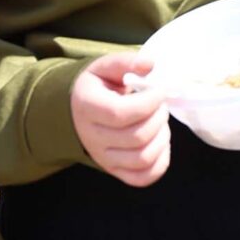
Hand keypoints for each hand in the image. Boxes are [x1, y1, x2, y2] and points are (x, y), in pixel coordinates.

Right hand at [71, 51, 170, 186]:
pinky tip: (159, 142)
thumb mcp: (106, 67)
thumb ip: (127, 62)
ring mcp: (103, 158)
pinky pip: (143, 177)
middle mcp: (92, 137)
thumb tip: (150, 64)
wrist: (78, 111)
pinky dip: (160, 162)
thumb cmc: (97, 87)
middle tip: (160, 104)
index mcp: (87, 107)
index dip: (148, 102)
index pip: (120, 113)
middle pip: (136, 137)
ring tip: (159, 122)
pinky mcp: (115, 170)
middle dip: (158, 117)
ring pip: (142, 158)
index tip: (160, 90)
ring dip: (161, 138)